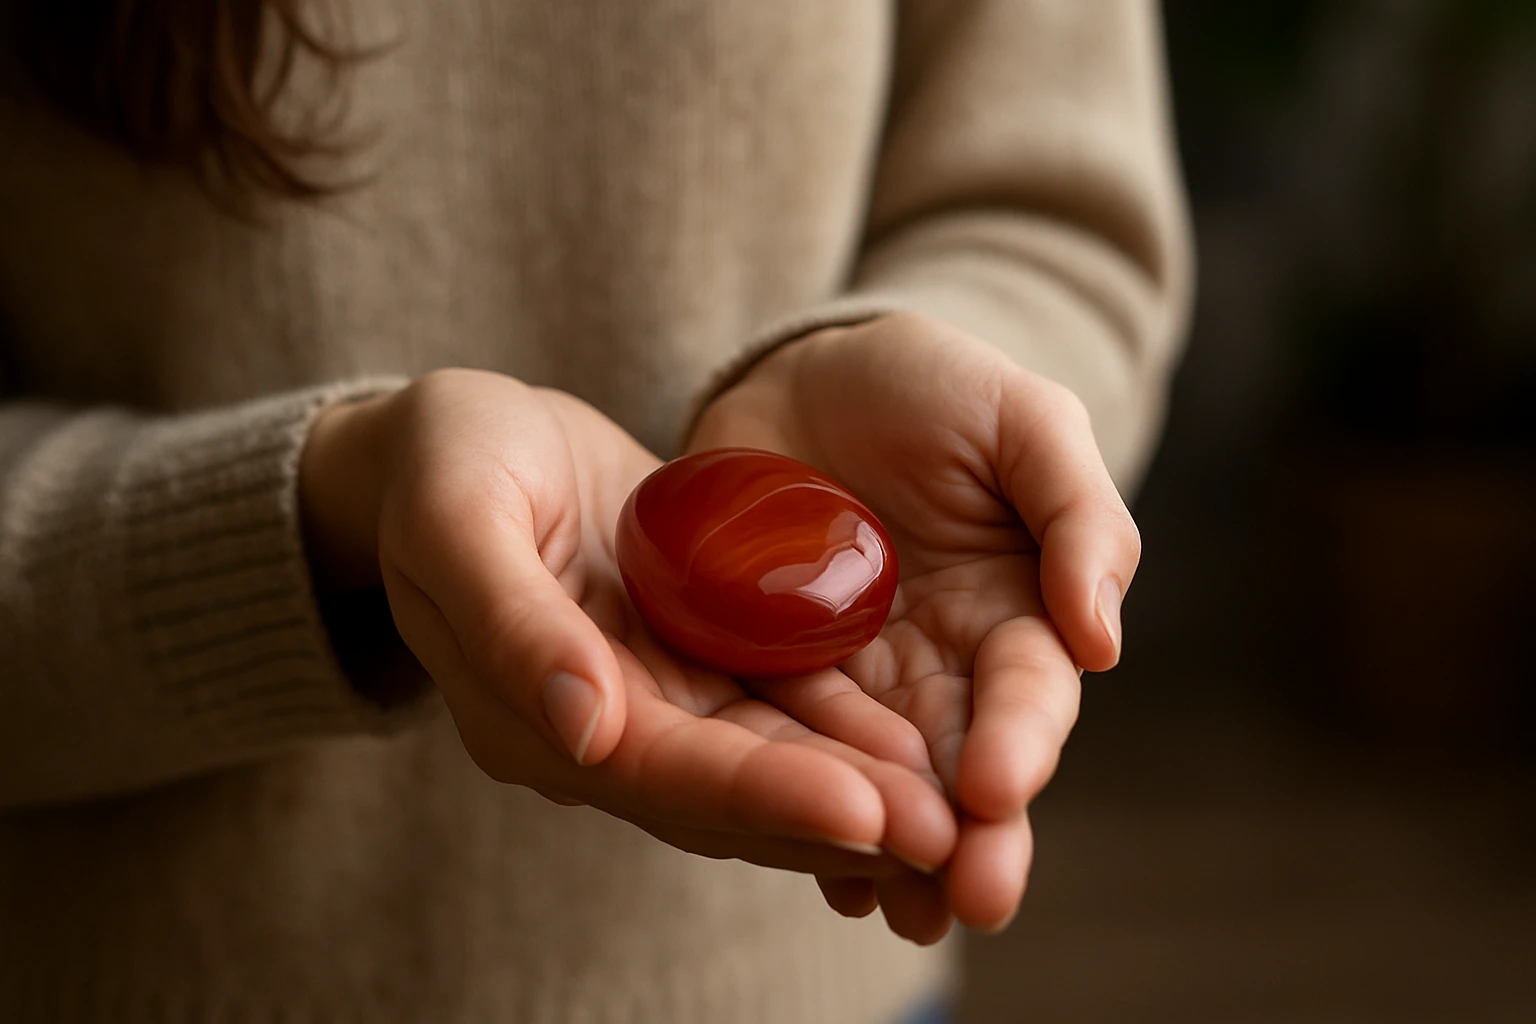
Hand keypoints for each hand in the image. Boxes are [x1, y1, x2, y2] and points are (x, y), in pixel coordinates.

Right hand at [298, 369, 956, 888]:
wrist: (461, 441)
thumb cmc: (443, 463)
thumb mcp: (456, 517)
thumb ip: (511, 623)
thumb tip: (587, 729)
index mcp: (535, 718)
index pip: (661, 773)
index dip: (763, 796)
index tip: (864, 813)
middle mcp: (605, 728)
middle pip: (733, 790)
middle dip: (840, 817)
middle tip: (950, 840)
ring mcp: (656, 696)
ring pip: (772, 759)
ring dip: (863, 789)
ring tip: (964, 813)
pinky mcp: (697, 656)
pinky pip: (782, 701)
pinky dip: (849, 727)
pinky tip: (929, 740)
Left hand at [690, 313, 1141, 937]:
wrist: (811, 370)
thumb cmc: (934, 387)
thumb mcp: (1024, 421)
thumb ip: (1078, 516)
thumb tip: (1105, 643)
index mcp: (1014, 614)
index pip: (1027, 692)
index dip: (1019, 740)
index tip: (995, 785)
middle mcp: (939, 668)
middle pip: (960, 766)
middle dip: (967, 837)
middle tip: (961, 899)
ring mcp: (853, 680)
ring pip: (875, 779)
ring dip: (882, 848)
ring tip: (882, 904)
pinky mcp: (769, 672)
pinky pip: (782, 744)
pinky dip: (791, 802)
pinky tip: (792, 852)